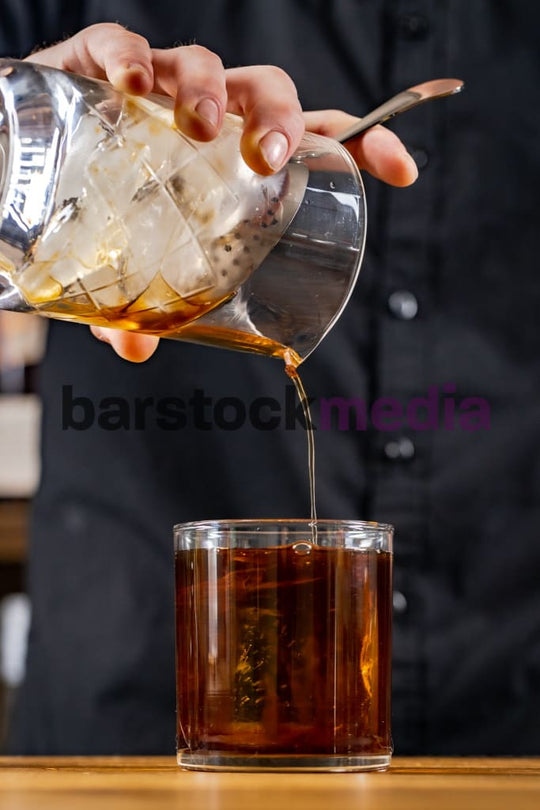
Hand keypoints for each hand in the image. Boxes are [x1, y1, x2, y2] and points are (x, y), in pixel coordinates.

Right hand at [27, 24, 416, 361]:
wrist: (23, 165)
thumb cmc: (97, 212)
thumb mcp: (130, 268)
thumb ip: (140, 307)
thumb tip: (138, 349)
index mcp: (235, 159)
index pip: (317, 139)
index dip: (367, 146)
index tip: (403, 172)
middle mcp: (207, 118)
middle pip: (269, 95)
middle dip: (281, 118)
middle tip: (268, 161)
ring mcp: (156, 88)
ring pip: (206, 64)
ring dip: (212, 90)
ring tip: (201, 130)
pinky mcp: (95, 66)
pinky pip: (120, 43)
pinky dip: (130, 57)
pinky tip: (133, 85)